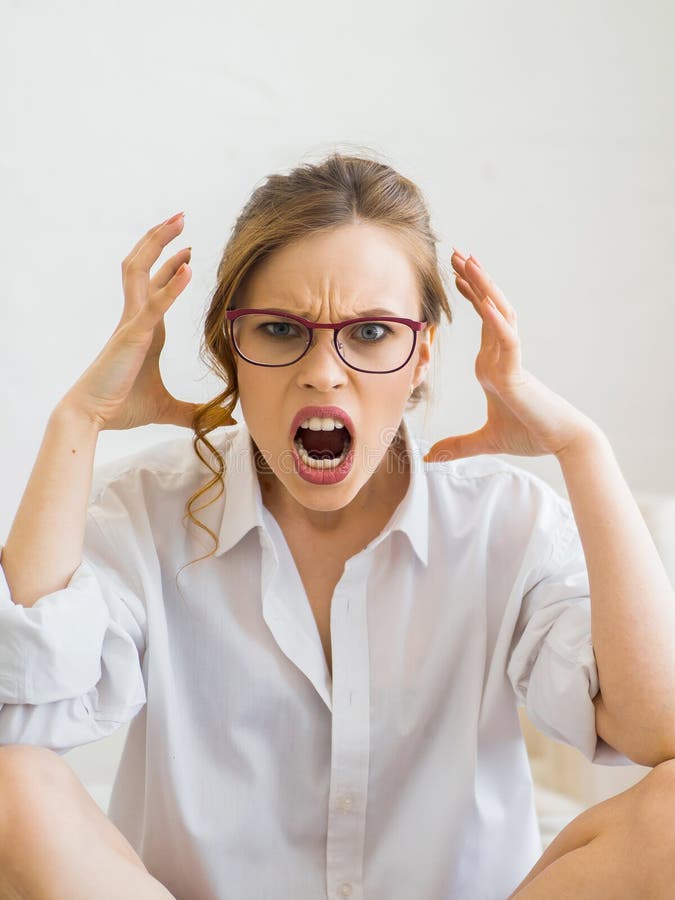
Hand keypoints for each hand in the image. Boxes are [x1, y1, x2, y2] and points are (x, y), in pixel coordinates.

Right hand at [62, 213, 234, 430]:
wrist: (92, 416)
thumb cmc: (122, 407)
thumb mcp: (168, 409)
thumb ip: (195, 412)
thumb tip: (225, 420)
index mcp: (144, 329)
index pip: (155, 285)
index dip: (170, 265)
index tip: (188, 251)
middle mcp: (136, 319)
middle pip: (143, 265)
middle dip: (160, 239)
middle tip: (181, 217)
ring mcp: (132, 323)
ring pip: (140, 271)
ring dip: (158, 244)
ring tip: (178, 222)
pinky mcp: (133, 336)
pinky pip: (153, 305)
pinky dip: (171, 286)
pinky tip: (188, 268)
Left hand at [423, 250, 598, 461]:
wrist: (560, 443)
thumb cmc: (529, 435)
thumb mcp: (485, 441)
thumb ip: (458, 446)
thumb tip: (432, 457)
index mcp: (494, 364)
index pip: (481, 321)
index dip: (470, 297)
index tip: (454, 275)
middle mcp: (502, 355)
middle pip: (488, 308)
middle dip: (472, 280)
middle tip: (455, 253)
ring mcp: (510, 360)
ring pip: (498, 315)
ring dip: (483, 287)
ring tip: (468, 261)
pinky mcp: (517, 372)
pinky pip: (507, 340)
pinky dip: (495, 320)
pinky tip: (484, 300)